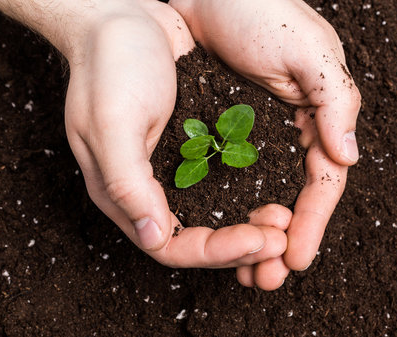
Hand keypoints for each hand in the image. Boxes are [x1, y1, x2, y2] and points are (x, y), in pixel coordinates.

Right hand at [62, 0, 289, 268]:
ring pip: (215, 214)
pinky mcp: (193, 146)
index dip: (216, 253)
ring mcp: (172, 168)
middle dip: (242, 243)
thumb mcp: (111, 125)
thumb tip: (155, 238)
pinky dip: (249, 192)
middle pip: (198, 238)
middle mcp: (148, 188)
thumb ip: (128, 184)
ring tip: (286, 217)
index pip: (172, 246)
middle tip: (283, 234)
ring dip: (250, 222)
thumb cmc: (109, 66)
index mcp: (123, 192)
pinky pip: (223, 181)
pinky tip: (277, 188)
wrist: (123, 17)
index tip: (259, 240)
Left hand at [170, 0, 360, 277]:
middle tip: (265, 279)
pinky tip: (222, 229)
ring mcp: (258, 134)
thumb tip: (348, 155)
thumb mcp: (306, 50)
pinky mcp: (227, 131)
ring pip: (264, 195)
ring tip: (244, 270)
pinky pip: (235, 181)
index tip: (295, 259)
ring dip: (257, 233)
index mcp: (319, 115)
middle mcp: (292, 130)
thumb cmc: (259, 9)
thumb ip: (333, 100)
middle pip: (294, 198)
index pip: (323, 182)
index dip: (312, 223)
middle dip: (284, 240)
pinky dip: (232, 208)